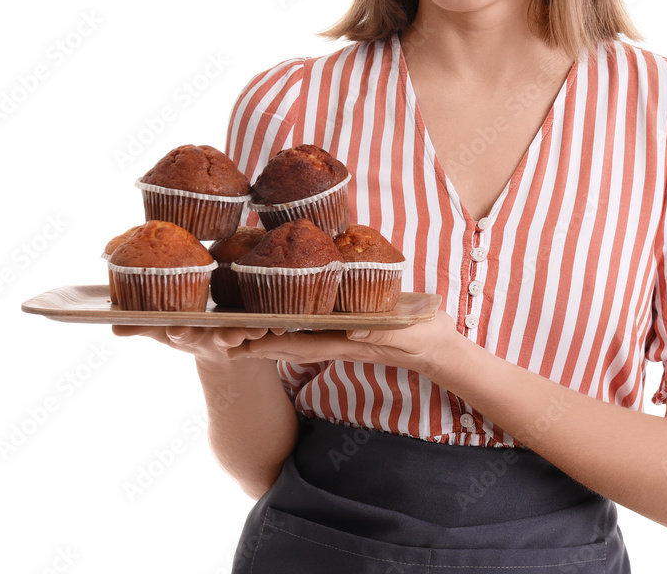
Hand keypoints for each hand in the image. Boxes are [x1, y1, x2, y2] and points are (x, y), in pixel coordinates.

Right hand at [111, 324, 287, 362]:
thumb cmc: (193, 332)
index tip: (175, 328)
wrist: (231, 350)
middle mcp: (214, 339)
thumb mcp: (166, 331)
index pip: (181, 333)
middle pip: (219, 338)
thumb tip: (111, 325)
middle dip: (224, 337)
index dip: (178, 331)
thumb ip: (143, 326)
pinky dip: (276, 327)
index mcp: (190, 335)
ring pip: (247, 336)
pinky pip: (270, 330)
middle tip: (229, 334)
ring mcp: (240, 338)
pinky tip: (283, 323)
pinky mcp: (260, 334)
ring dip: (254, 332)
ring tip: (261, 327)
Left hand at [225, 310, 463, 381]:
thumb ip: (383, 331)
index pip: (300, 346)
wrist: (442, 347)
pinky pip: (317, 329)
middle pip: (291, 345)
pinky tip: (282, 319)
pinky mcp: (353, 330)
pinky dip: (294, 325)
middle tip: (224, 339)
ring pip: (300, 337)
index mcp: (348, 342)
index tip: (240, 344)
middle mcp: (340, 341)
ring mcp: (345, 337)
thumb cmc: (428, 338)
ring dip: (271, 336)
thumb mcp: (409, 334)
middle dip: (259, 343)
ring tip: (241, 330)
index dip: (269, 345)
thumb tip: (353, 329)